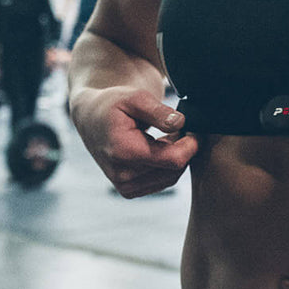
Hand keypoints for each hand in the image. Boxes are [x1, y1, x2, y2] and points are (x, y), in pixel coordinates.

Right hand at [72, 87, 198, 197]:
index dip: (191, 145)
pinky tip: (160, 147)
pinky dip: (166, 167)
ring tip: (170, 135)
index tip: (195, 129)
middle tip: (183, 128)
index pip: (173, 159)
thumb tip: (181, 123)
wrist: (92, 119)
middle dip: (184, 150)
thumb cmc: (113, 105)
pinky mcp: (128, 191)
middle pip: (174, 171)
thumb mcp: (135, 98)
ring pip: (169, 179)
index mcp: (124, 151)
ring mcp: (124, 186)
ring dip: (175, 158)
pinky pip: (160, 182)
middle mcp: (122, 175)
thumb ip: (158, 111)